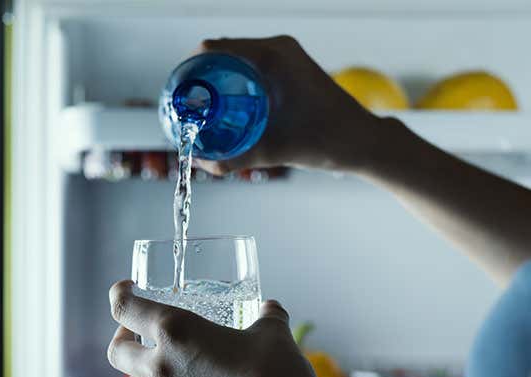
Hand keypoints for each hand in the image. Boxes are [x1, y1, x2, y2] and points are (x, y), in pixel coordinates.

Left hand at [107, 280, 362, 376]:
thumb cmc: (278, 376)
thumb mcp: (274, 333)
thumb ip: (267, 316)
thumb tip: (270, 309)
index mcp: (177, 332)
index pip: (126, 308)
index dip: (119, 294)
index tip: (125, 289)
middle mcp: (163, 369)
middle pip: (116, 352)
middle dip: (121, 338)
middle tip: (133, 333)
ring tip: (149, 375)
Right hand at [194, 36, 386, 174]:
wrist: (363, 141)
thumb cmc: (325, 141)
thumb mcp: (272, 152)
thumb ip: (233, 159)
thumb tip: (201, 164)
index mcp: (274, 56)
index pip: (215, 47)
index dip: (190, 65)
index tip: (177, 89)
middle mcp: (279, 48)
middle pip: (224, 50)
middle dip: (201, 73)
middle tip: (185, 101)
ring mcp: (287, 55)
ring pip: (238, 57)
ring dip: (218, 76)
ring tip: (200, 104)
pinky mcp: (292, 66)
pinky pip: (253, 65)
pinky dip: (236, 79)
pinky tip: (226, 103)